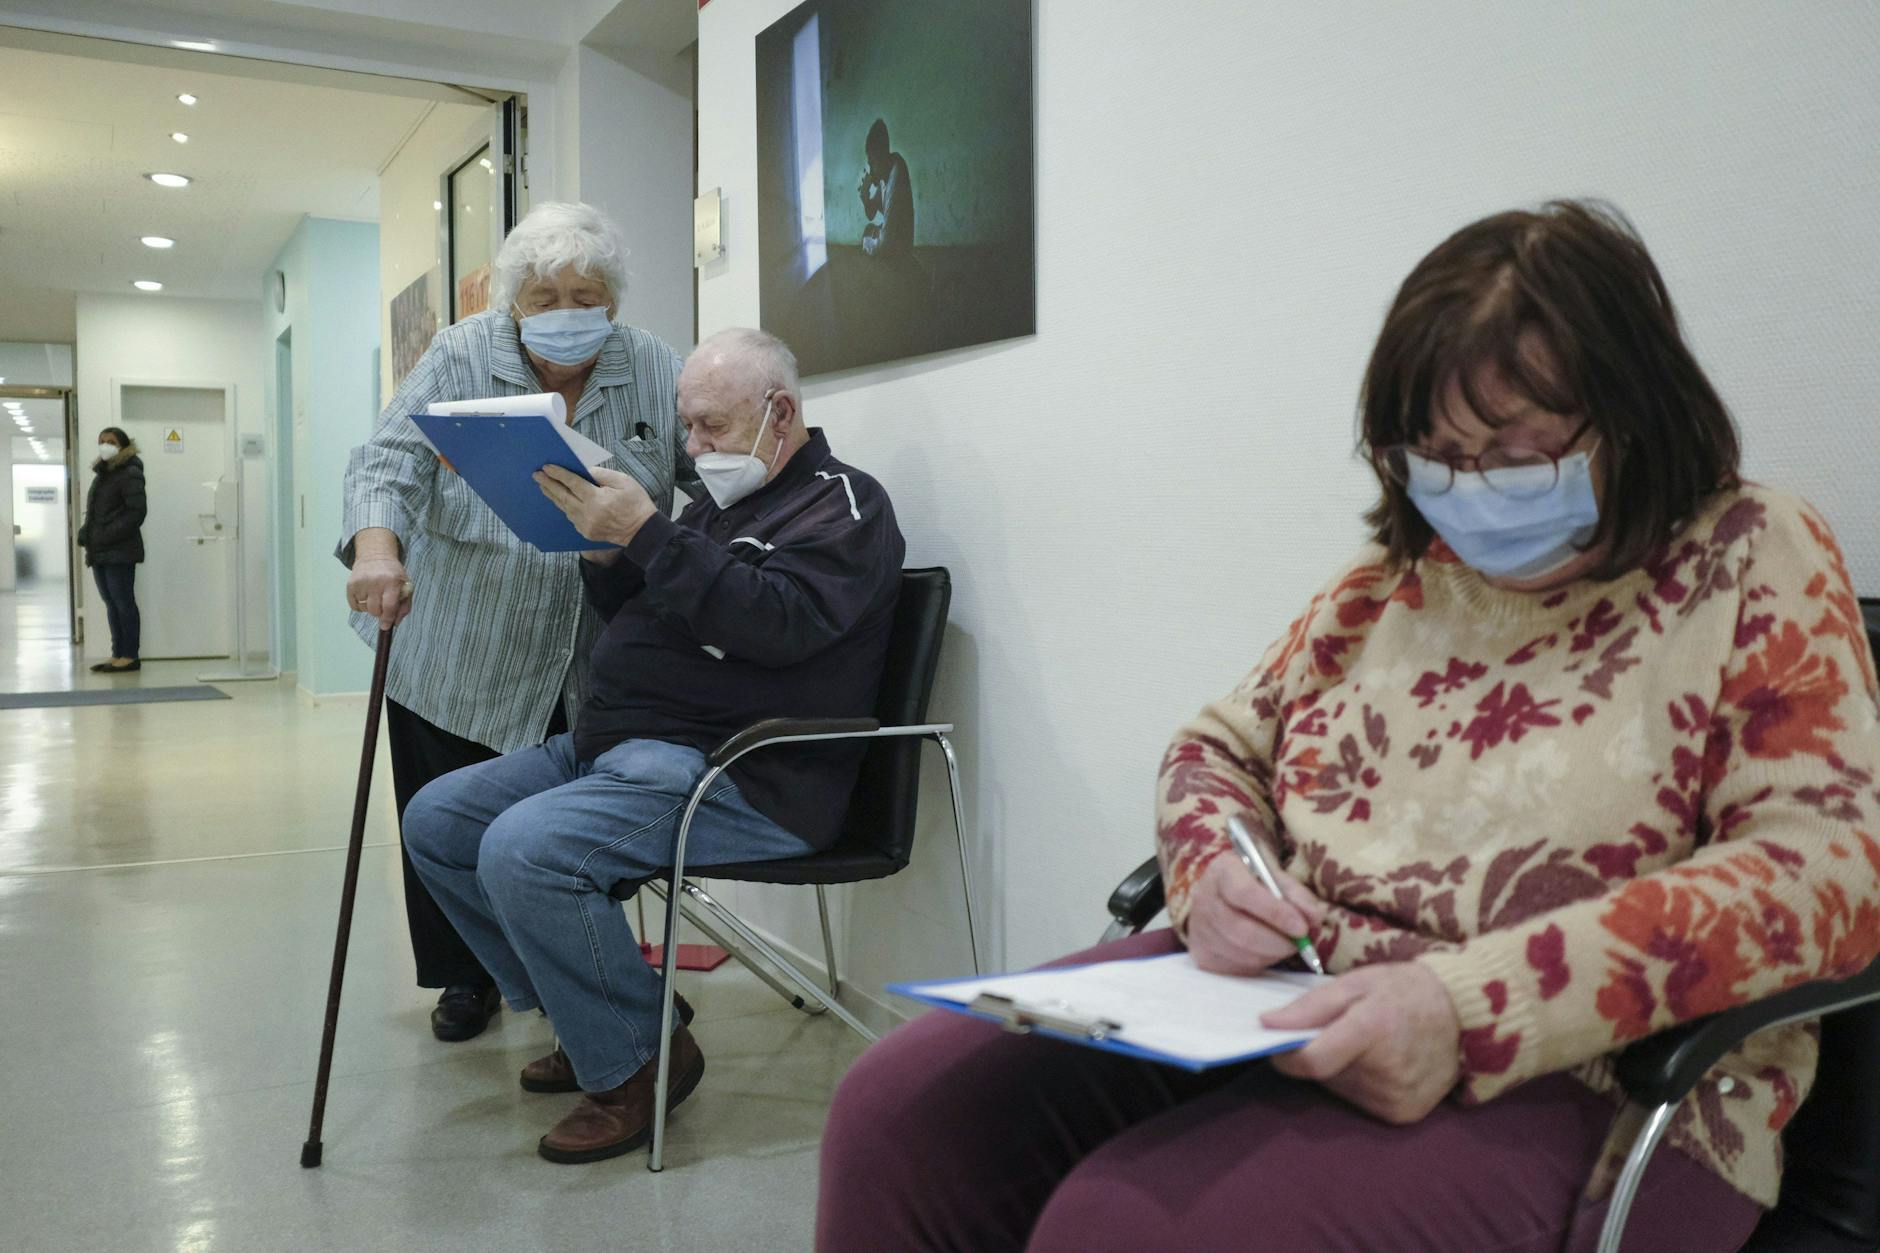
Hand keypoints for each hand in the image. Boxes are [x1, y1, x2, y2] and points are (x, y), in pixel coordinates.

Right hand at [347, 555, 411, 629]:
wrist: (375, 555)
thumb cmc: (393, 573)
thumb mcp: (405, 586)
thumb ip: (404, 606)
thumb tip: (394, 623)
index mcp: (392, 582)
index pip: (389, 606)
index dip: (387, 619)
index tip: (386, 626)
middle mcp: (375, 582)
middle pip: (375, 610)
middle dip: (380, 612)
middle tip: (383, 604)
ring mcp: (361, 583)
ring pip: (364, 608)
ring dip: (370, 608)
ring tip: (374, 596)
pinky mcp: (350, 584)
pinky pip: (353, 605)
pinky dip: (359, 605)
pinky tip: (365, 596)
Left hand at [535, 464, 653, 546]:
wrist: (643, 530)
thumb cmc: (636, 503)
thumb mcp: (623, 481)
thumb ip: (601, 474)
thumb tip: (583, 470)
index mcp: (596, 499)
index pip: (572, 483)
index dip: (558, 474)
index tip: (547, 467)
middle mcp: (587, 513)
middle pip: (562, 496)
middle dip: (549, 484)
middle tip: (537, 475)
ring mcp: (585, 525)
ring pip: (564, 508)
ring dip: (553, 496)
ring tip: (544, 486)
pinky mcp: (586, 532)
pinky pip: (571, 517)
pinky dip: (564, 507)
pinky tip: (560, 500)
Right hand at [1186, 846, 1327, 975]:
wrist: (1223, 895)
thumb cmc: (1254, 883)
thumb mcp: (1276, 878)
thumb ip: (1297, 895)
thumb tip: (1314, 918)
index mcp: (1222, 871)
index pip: (1245, 893)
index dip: (1276, 914)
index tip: (1302, 928)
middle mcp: (1204, 898)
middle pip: (1242, 930)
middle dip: (1279, 942)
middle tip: (1299, 943)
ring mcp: (1199, 928)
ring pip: (1241, 953)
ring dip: (1272, 954)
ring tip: (1284, 944)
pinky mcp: (1202, 954)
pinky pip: (1235, 968)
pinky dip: (1259, 963)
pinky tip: (1265, 951)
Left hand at [1263, 962, 1461, 1124]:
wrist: (1465, 1015)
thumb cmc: (1404, 991)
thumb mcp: (1355, 983)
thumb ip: (1309, 1006)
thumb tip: (1266, 1024)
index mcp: (1373, 1030)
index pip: (1312, 1062)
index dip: (1286, 1056)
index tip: (1278, 1042)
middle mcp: (1387, 1071)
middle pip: (1323, 1075)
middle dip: (1317, 1055)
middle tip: (1338, 1032)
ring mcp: (1398, 1097)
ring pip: (1340, 1090)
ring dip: (1339, 1070)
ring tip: (1364, 1045)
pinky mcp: (1404, 1114)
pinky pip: (1362, 1103)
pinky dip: (1360, 1085)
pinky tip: (1380, 1064)